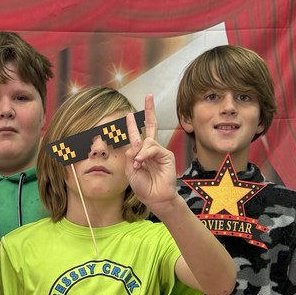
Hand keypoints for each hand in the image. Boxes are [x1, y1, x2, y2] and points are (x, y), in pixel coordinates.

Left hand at [124, 93, 178, 214]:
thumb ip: (129, 156)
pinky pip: (154, 148)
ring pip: (147, 141)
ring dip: (140, 153)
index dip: (133, 124)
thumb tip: (134, 143)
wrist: (155, 198)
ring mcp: (159, 151)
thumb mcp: (130, 171)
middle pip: (151, 125)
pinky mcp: (167, 155)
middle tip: (149, 96)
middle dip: (149, 110)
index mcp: (140, 152)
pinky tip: (140, 162)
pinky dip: (145, 155)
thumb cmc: (143, 187)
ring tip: (136, 165)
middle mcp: (151, 149)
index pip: (137, 134)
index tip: (129, 113)